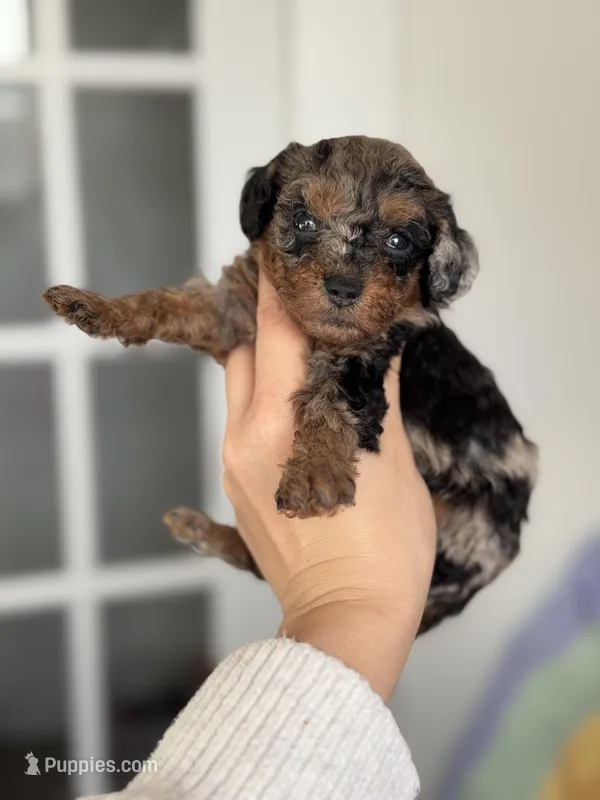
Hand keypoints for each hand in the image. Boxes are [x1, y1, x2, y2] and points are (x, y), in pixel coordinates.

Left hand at [222, 270, 435, 700]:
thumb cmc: (382, 546)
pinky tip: (295, 395)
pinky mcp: (236, 485)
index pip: (272, 329)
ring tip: (298, 336)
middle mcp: (244, 435)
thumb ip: (373, 391)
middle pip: (242, 351)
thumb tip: (375, 342)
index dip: (274, 285)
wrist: (347, 619)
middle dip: (263, 315)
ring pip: (239, 386)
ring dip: (263, 356)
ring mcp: (234, 463)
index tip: (279, 250)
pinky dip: (263, 394)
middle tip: (293, 287)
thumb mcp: (388, 458)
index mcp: (281, 421)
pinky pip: (243, 420)